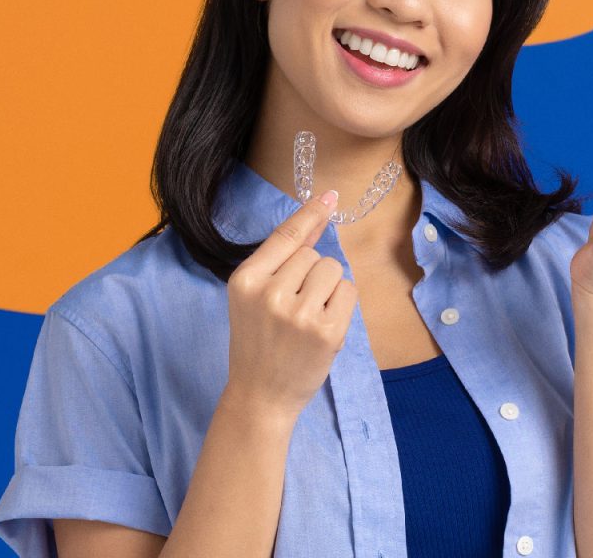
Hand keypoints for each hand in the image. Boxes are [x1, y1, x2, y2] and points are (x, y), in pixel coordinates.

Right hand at [225, 191, 358, 420]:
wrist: (259, 396)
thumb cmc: (257, 342)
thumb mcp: (253, 297)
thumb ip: (282, 258)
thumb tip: (318, 214)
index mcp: (245, 280)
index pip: (285, 236)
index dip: (309, 214)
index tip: (329, 196)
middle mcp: (270, 293)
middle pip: (313, 254)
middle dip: (311, 275)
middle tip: (292, 309)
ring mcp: (299, 313)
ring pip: (332, 269)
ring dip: (328, 288)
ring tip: (306, 318)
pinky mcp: (326, 331)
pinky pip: (348, 292)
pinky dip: (341, 305)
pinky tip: (322, 327)